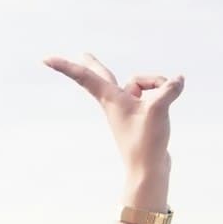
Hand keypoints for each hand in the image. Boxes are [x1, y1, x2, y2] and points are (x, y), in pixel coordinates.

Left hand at [45, 52, 182, 188]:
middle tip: (82, 54)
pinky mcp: (139, 116)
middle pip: (102, 77)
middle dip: (93, 65)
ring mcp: (126, 109)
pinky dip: (163, 93)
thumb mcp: (158, 110)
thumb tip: (178, 80)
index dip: (66, 66)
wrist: (148, 169)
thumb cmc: (146, 142)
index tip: (45, 59)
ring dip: (159, 85)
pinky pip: (152, 94)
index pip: (85, 77)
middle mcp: (115, 102)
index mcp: (110, 100)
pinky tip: (174, 95)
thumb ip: (168, 90)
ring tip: (166, 101)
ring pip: (143, 83)